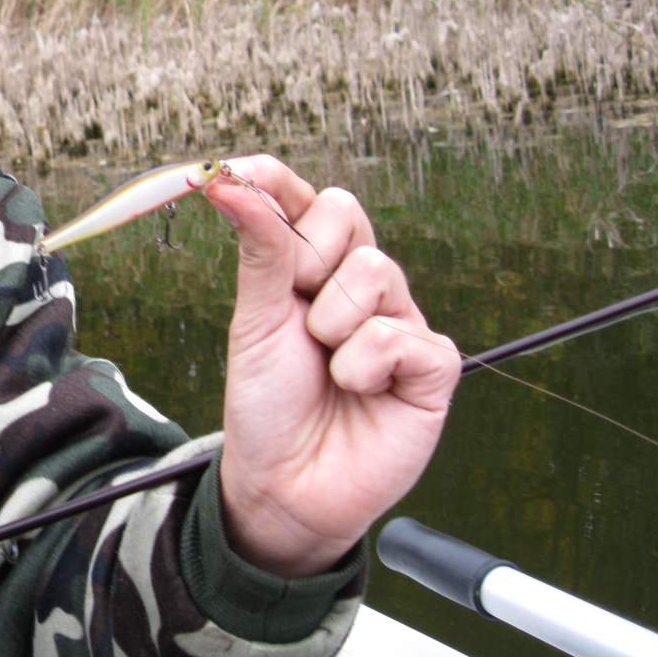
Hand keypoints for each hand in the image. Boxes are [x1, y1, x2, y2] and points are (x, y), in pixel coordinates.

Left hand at [203, 155, 457, 576]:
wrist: (285, 485)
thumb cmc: (267, 404)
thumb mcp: (254, 319)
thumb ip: (257, 248)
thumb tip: (226, 180)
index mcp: (312, 269)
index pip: (306, 200)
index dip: (274, 181)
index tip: (235, 172)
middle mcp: (358, 286)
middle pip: (346, 214)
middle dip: (308, 259)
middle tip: (294, 316)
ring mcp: (398, 322)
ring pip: (376, 271)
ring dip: (332, 325)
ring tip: (325, 368)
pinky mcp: (432, 367)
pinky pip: (400, 335)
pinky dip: (364, 366)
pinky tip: (359, 392)